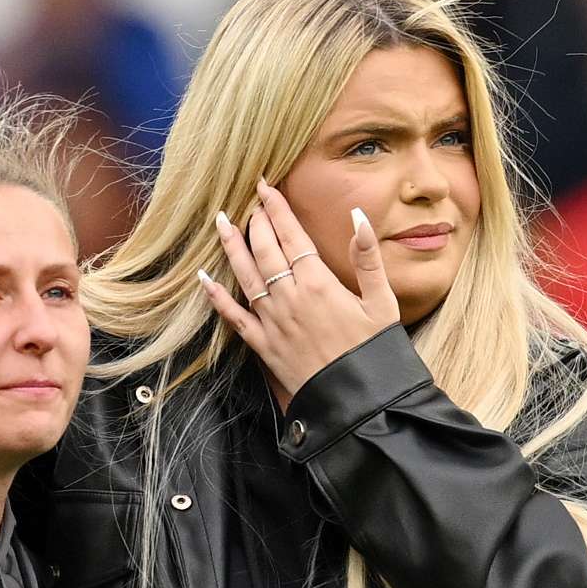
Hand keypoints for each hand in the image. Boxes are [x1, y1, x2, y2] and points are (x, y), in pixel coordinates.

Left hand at [200, 179, 397, 401]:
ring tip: (220, 222)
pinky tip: (204, 280)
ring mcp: (272, 322)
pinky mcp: (264, 345)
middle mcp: (289, 298)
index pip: (291, 235)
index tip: (264, 185)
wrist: (358, 401)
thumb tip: (358, 217)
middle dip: (255, 221)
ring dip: (231, 246)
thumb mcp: (383, 303)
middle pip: (264, 249)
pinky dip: (217, 298)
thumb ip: (368, 259)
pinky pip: (234, 317)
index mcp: (319, 284)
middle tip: (250, 201)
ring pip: (244, 275)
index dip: (277, 208)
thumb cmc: (375, 352)